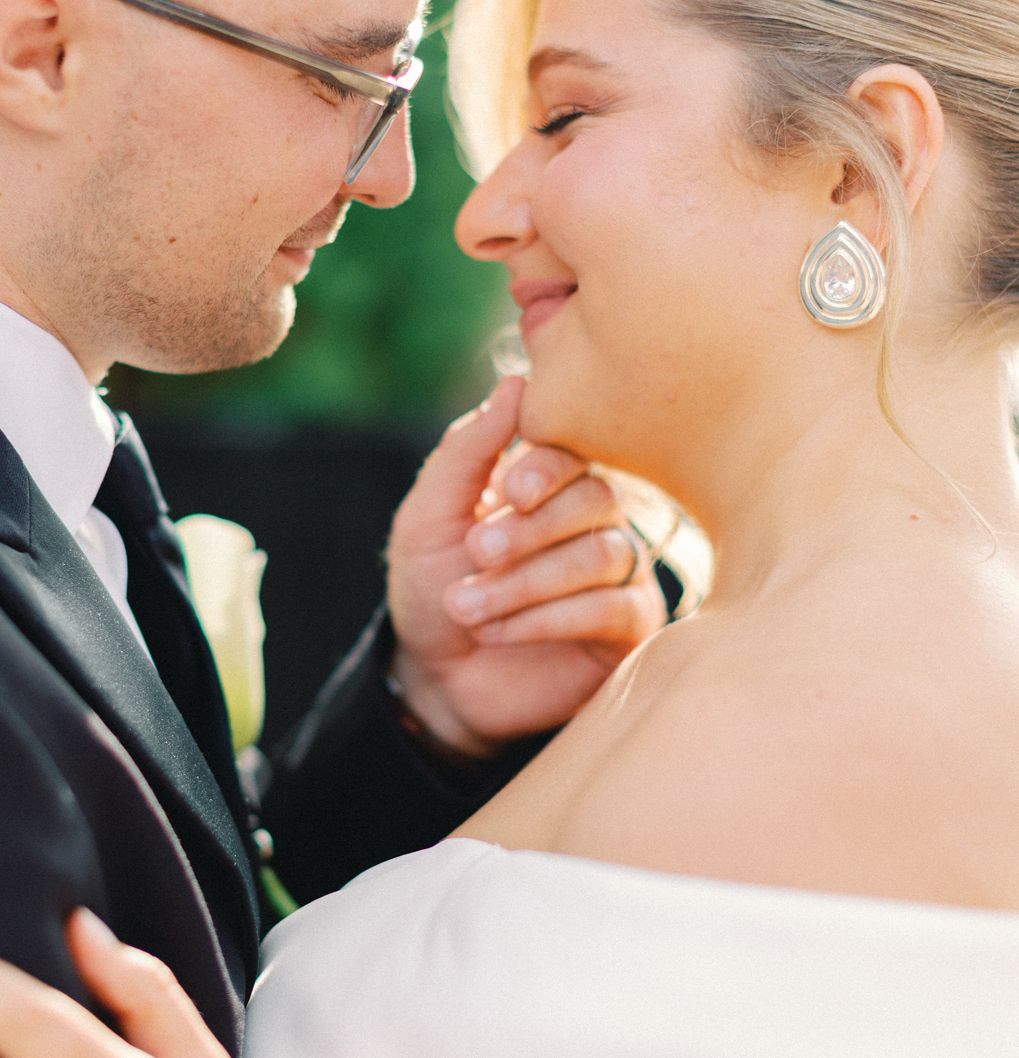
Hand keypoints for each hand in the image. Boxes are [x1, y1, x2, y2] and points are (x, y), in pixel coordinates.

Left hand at [386, 375, 666, 753]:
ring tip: (466, 605)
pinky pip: (613, 607)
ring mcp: (618, 572)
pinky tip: (498, 631)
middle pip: (596, 498)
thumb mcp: (429, 514)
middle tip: (475, 553)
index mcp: (550, 480)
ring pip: (602, 554)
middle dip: (529, 529)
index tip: (508, 492)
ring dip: (526, 582)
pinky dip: (549, 617)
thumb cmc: (432, 584)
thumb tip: (516, 381)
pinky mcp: (629, 628)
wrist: (435, 676)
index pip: (574, 450)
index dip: (546, 466)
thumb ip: (468, 449)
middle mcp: (594, 518)